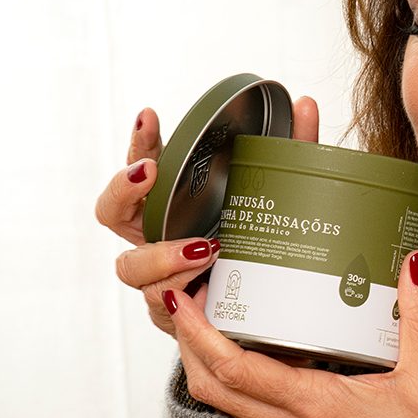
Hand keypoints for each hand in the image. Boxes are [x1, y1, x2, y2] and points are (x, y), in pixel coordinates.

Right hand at [95, 98, 320, 335]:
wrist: (268, 308)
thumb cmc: (259, 244)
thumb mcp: (277, 196)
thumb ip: (292, 151)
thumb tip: (307, 104)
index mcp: (169, 205)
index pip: (140, 165)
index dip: (139, 140)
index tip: (151, 115)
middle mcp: (153, 238)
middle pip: (109, 213)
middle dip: (124, 189)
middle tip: (152, 172)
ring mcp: (157, 277)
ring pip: (131, 267)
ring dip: (163, 253)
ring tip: (203, 247)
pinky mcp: (171, 312)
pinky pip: (160, 303)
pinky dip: (182, 289)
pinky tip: (204, 285)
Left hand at [165, 250, 417, 417]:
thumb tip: (414, 266)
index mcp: (316, 406)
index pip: (236, 370)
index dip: (200, 333)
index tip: (185, 298)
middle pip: (210, 386)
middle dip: (187, 340)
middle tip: (188, 297)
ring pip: (221, 401)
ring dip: (202, 360)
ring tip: (209, 316)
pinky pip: (244, 410)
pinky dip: (228, 378)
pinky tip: (246, 349)